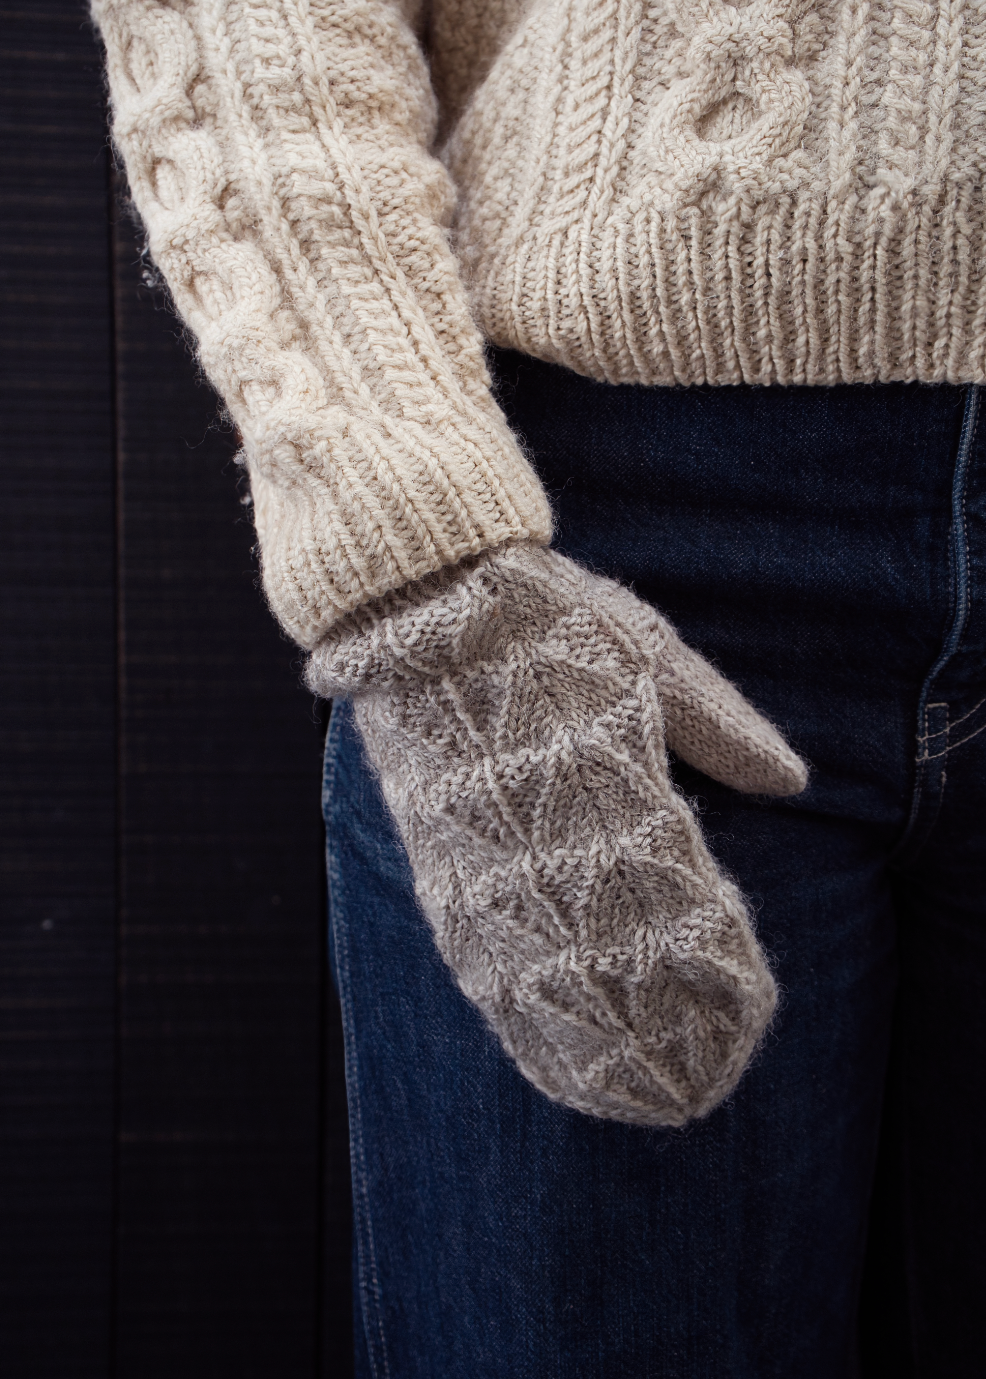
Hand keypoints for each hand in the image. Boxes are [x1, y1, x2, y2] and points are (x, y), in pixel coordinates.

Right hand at [307, 544, 805, 1125]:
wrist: (418, 595)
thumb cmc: (541, 617)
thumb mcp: (645, 652)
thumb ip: (718, 722)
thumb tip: (793, 781)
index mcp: (598, 776)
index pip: (663, 893)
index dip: (700, 958)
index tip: (738, 1006)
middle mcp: (536, 827)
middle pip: (598, 950)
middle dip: (646, 1020)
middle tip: (689, 1081)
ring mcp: (476, 847)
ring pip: (530, 964)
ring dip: (575, 1033)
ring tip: (617, 1091)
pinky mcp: (434, 851)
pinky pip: (470, 943)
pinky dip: (506, 1000)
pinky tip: (530, 1032)